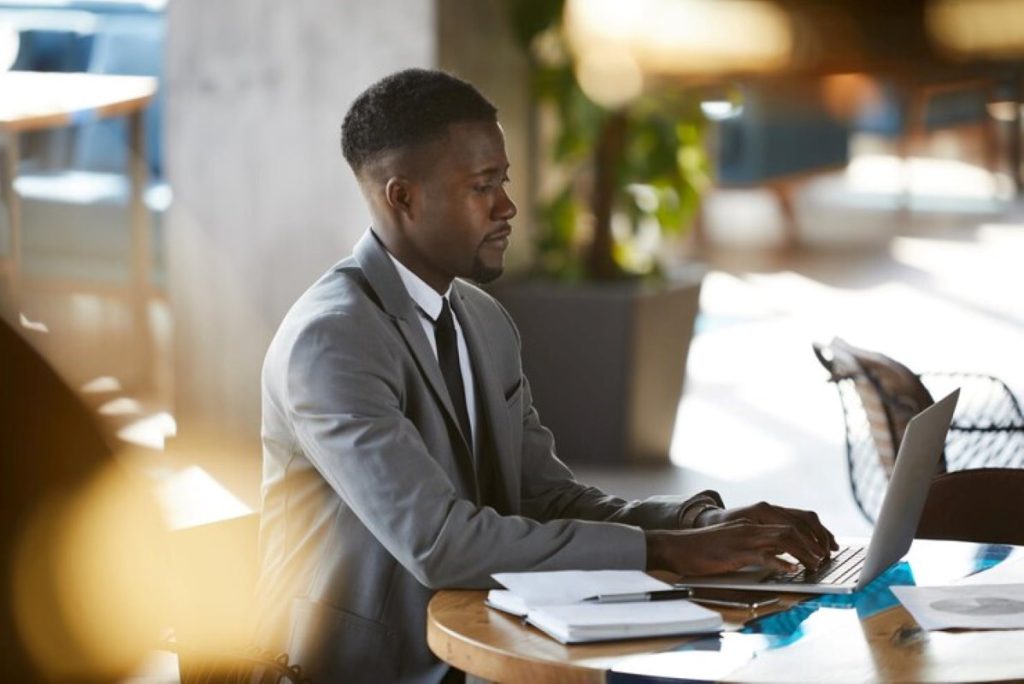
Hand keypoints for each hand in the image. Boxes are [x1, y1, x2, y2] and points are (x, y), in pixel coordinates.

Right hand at [696, 502, 837, 568]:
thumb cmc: (703, 549)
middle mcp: (750, 526)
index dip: (812, 532)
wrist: (678, 547)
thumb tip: (780, 555)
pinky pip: (761, 555)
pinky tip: (790, 570)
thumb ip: (756, 546)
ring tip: (815, 564)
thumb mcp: (735, 544)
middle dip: (813, 542)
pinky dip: (779, 562)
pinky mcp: (734, 552)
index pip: (790, 521)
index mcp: (752, 523)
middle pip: (791, 527)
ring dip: (803, 552)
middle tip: (825, 558)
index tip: (825, 546)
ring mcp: (743, 538)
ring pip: (782, 539)